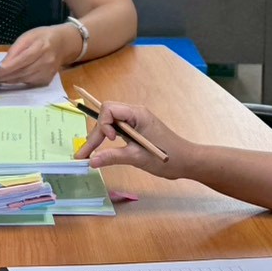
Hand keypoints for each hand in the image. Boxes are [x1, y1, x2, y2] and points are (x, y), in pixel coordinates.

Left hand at [0, 25, 77, 86]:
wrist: (63, 44)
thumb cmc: (42, 37)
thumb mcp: (28, 36)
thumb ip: (16, 49)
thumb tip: (3, 64)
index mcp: (41, 47)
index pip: (22, 60)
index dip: (7, 68)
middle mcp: (45, 62)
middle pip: (21, 73)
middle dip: (2, 77)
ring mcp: (47, 73)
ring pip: (23, 80)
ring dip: (6, 81)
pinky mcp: (46, 80)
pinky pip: (28, 83)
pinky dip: (16, 82)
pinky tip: (6, 81)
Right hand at [74, 102, 191, 179]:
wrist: (188, 161)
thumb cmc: (168, 158)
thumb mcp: (138, 158)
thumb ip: (113, 157)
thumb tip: (91, 161)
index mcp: (137, 114)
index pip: (109, 109)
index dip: (103, 124)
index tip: (111, 141)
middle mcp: (135, 113)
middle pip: (106, 115)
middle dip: (94, 134)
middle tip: (83, 155)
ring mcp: (136, 120)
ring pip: (109, 122)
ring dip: (99, 136)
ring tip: (88, 154)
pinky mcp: (137, 128)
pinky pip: (117, 128)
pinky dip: (107, 138)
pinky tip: (101, 150)